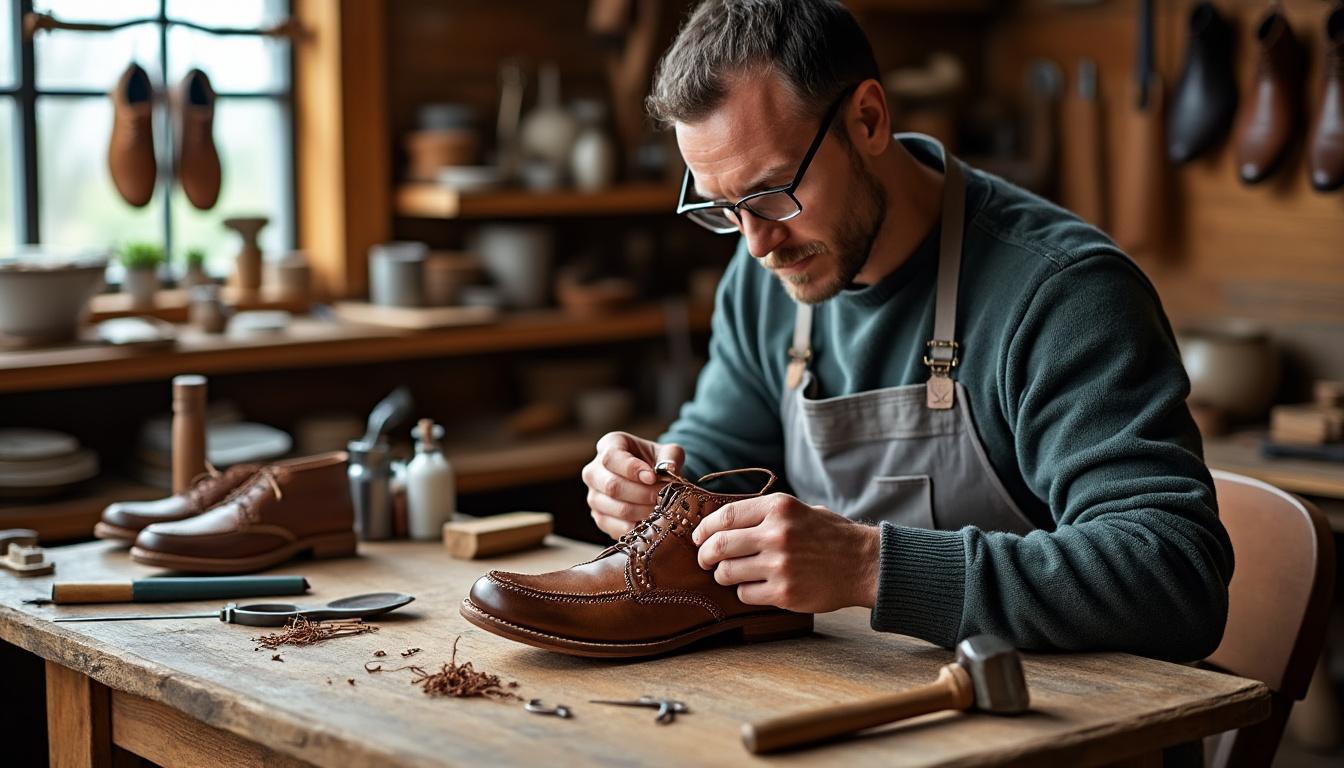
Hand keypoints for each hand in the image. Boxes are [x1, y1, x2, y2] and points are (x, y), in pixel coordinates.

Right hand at [582, 432, 684, 539]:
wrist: (653, 480)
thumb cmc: (658, 462)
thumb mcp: (668, 452)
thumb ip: (671, 456)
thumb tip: (669, 469)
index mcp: (608, 445)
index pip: (611, 458)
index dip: (632, 469)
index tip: (652, 477)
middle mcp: (594, 471)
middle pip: (611, 486)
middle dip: (642, 494)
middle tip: (663, 497)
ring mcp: (594, 496)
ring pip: (617, 508)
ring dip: (644, 511)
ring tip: (663, 509)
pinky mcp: (600, 518)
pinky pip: (618, 528)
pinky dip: (639, 526)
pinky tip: (653, 520)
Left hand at [693, 493, 879, 613]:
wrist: (864, 563)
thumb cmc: (830, 535)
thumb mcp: (800, 509)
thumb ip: (765, 514)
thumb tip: (722, 522)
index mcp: (779, 508)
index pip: (725, 516)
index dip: (705, 528)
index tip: (699, 537)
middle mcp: (777, 534)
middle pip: (719, 545)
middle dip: (705, 555)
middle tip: (705, 560)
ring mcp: (780, 565)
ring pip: (727, 573)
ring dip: (723, 575)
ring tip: (730, 574)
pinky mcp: (784, 592)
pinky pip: (745, 594)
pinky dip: (743, 592)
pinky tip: (755, 587)